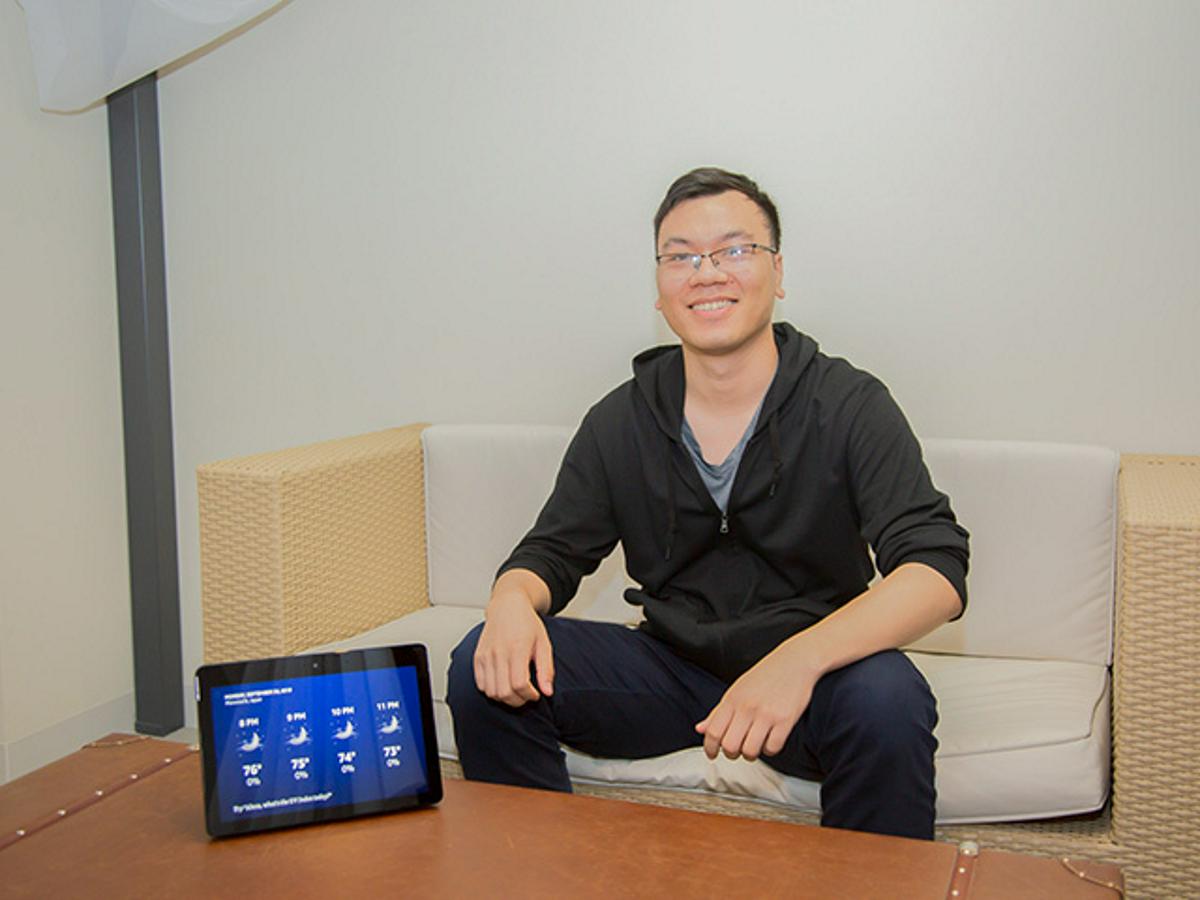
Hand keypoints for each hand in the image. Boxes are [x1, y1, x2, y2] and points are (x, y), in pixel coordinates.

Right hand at [473, 587, 554, 707]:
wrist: (507, 606)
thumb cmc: (527, 624)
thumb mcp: (544, 643)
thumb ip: (546, 669)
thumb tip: (548, 692)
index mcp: (517, 648)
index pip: (520, 684)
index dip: (529, 696)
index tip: (536, 694)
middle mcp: (499, 653)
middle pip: (504, 692)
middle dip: (518, 701)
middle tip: (526, 695)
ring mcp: (486, 656)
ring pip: (491, 692)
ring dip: (505, 698)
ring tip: (516, 691)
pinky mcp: (478, 658)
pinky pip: (481, 685)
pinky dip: (492, 691)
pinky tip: (503, 684)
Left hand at [694, 643, 820, 761]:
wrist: (795, 661)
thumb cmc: (765, 675)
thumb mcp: (737, 690)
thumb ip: (718, 712)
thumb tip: (700, 728)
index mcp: (732, 699)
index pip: (713, 731)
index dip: (709, 747)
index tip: (712, 754)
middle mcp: (747, 707)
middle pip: (729, 745)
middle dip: (730, 754)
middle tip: (735, 751)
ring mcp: (766, 714)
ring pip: (750, 751)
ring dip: (750, 754)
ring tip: (753, 746)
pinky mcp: (785, 720)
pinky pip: (772, 748)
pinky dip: (769, 750)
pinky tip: (769, 741)